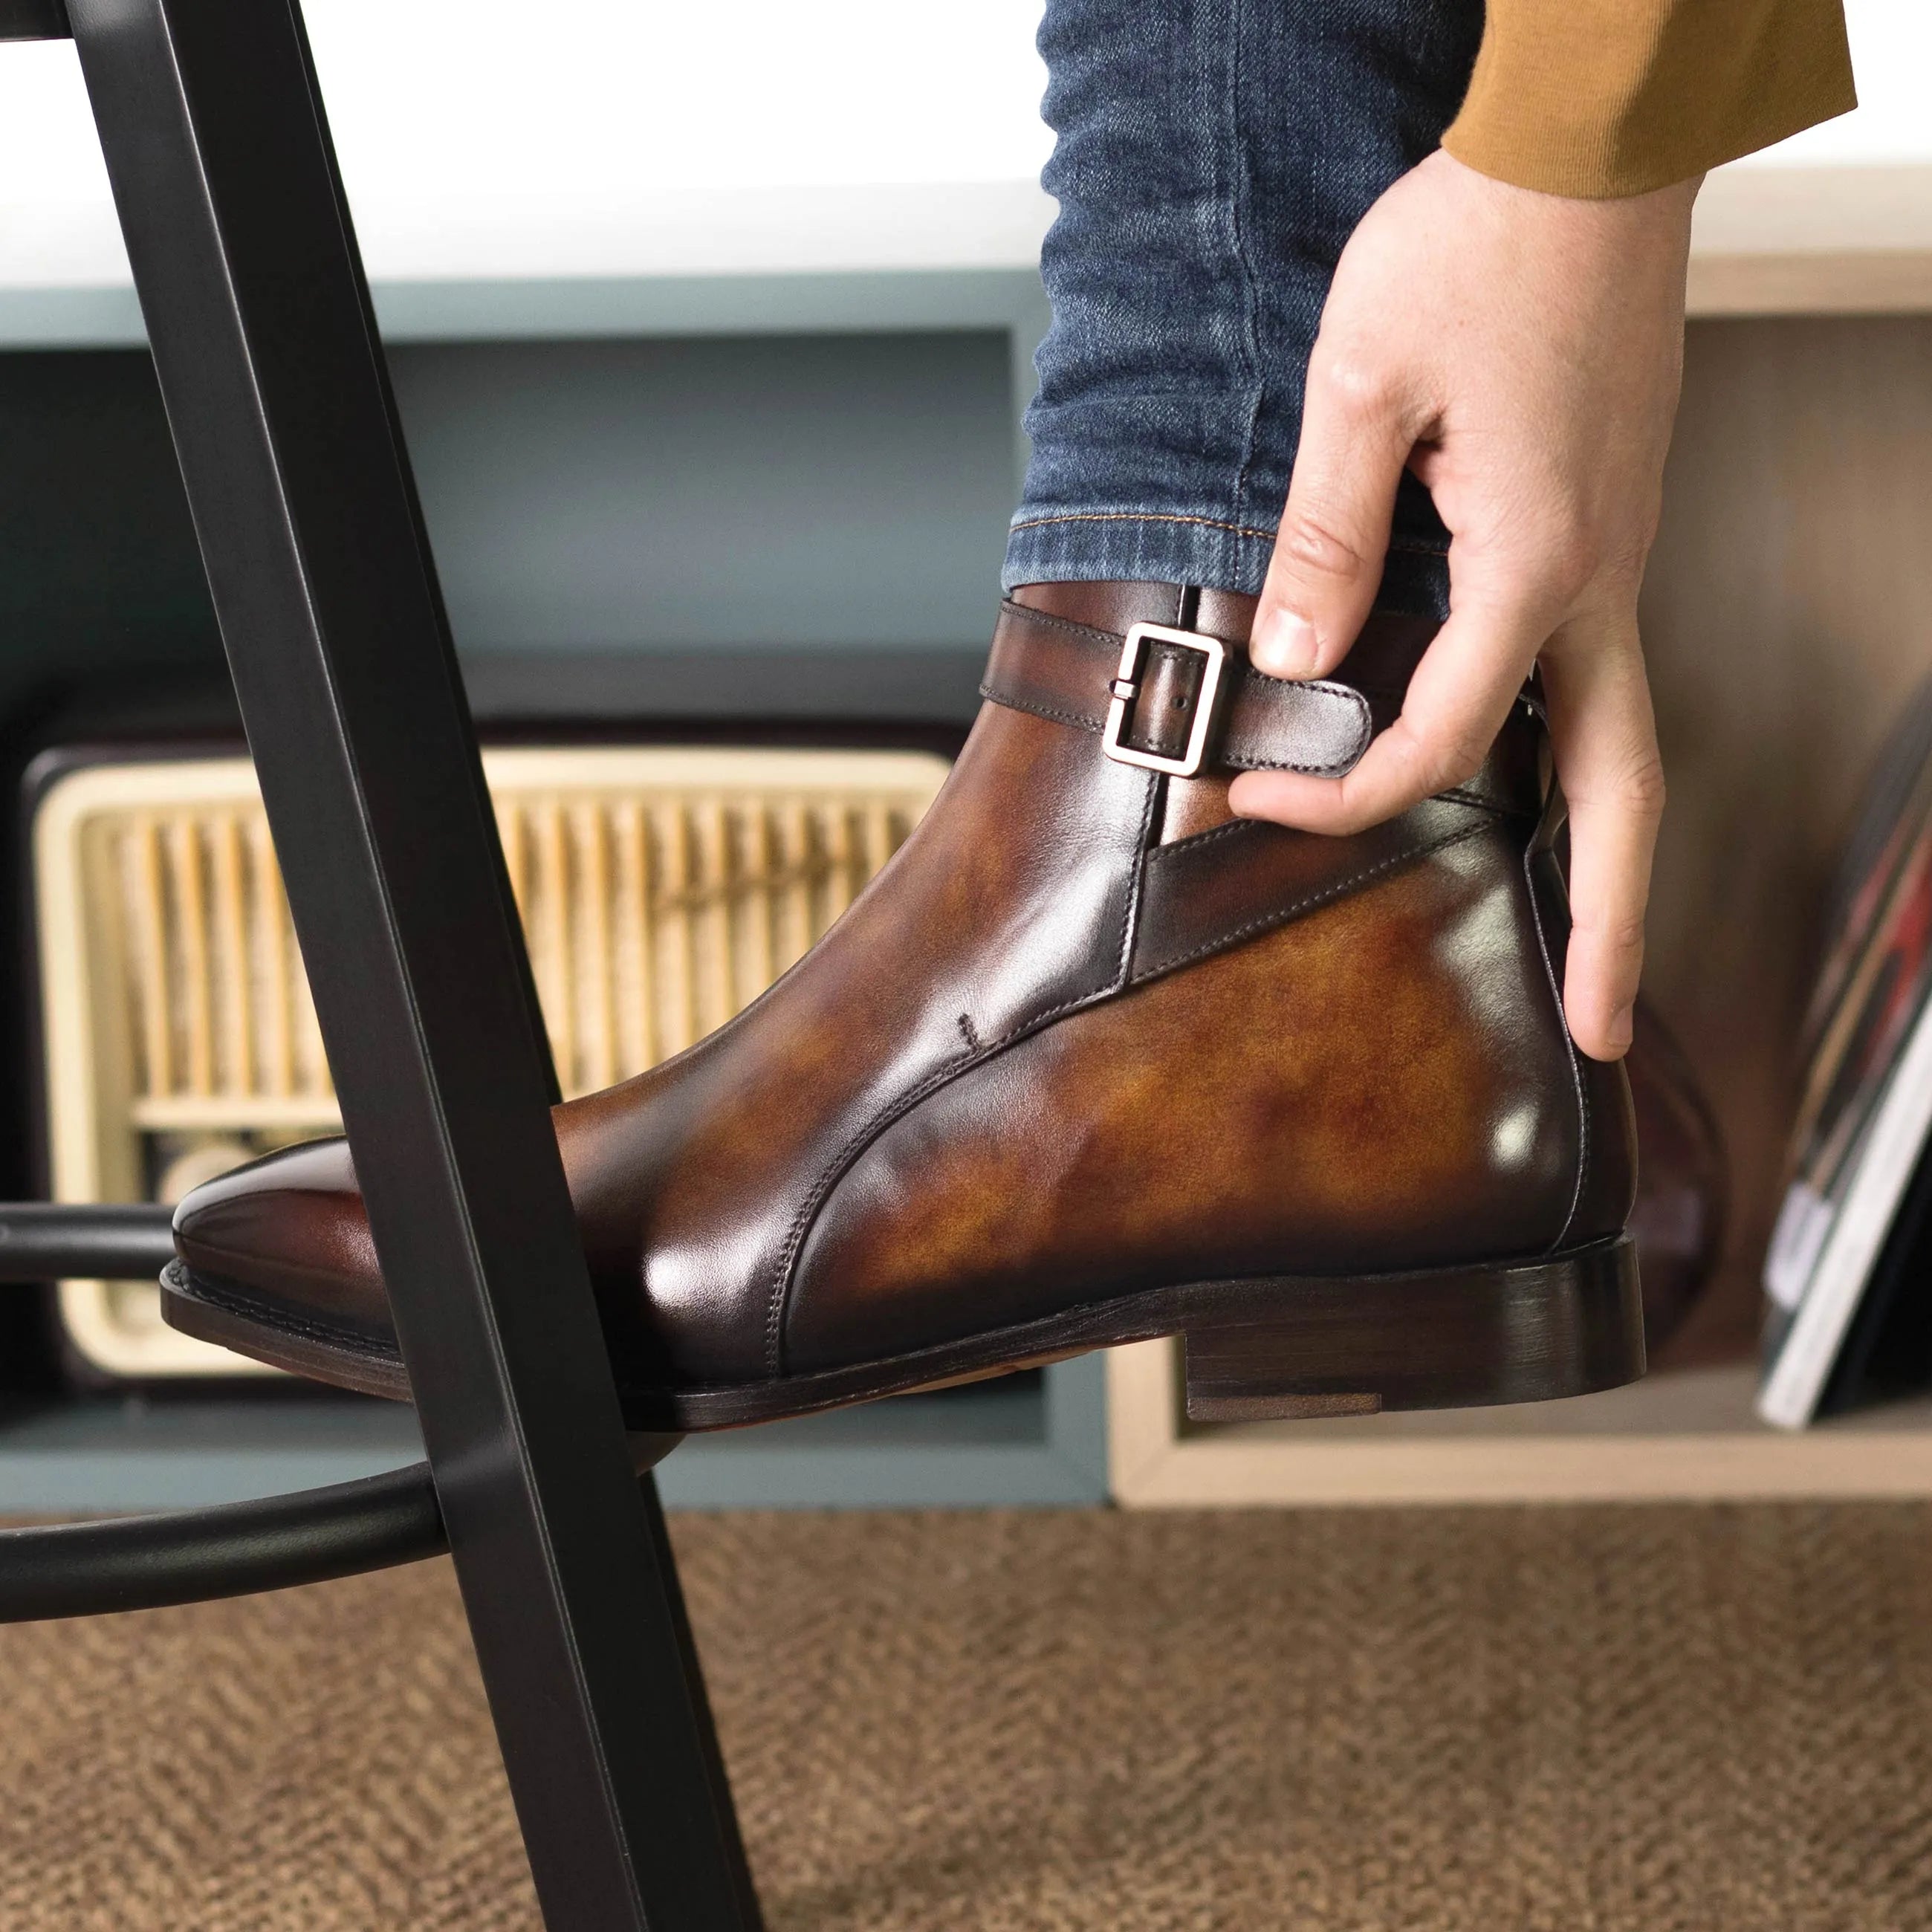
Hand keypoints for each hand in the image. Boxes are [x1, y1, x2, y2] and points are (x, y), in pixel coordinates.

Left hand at [1228, 149, 1695, 1061]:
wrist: (1589, 143)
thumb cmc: (1481, 239)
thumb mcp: (1364, 384)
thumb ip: (1326, 535)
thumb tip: (1293, 660)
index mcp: (1539, 566)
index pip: (1436, 743)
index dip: (1339, 796)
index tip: (1249, 806)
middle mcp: (1601, 581)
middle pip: (1625, 790)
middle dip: (1617, 921)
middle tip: (1614, 1030)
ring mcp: (1619, 554)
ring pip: (1628, 734)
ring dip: (1613, 846)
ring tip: (1591, 934)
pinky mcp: (1606, 523)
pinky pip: (1600, 668)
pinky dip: (1580, 748)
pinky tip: (1534, 770)